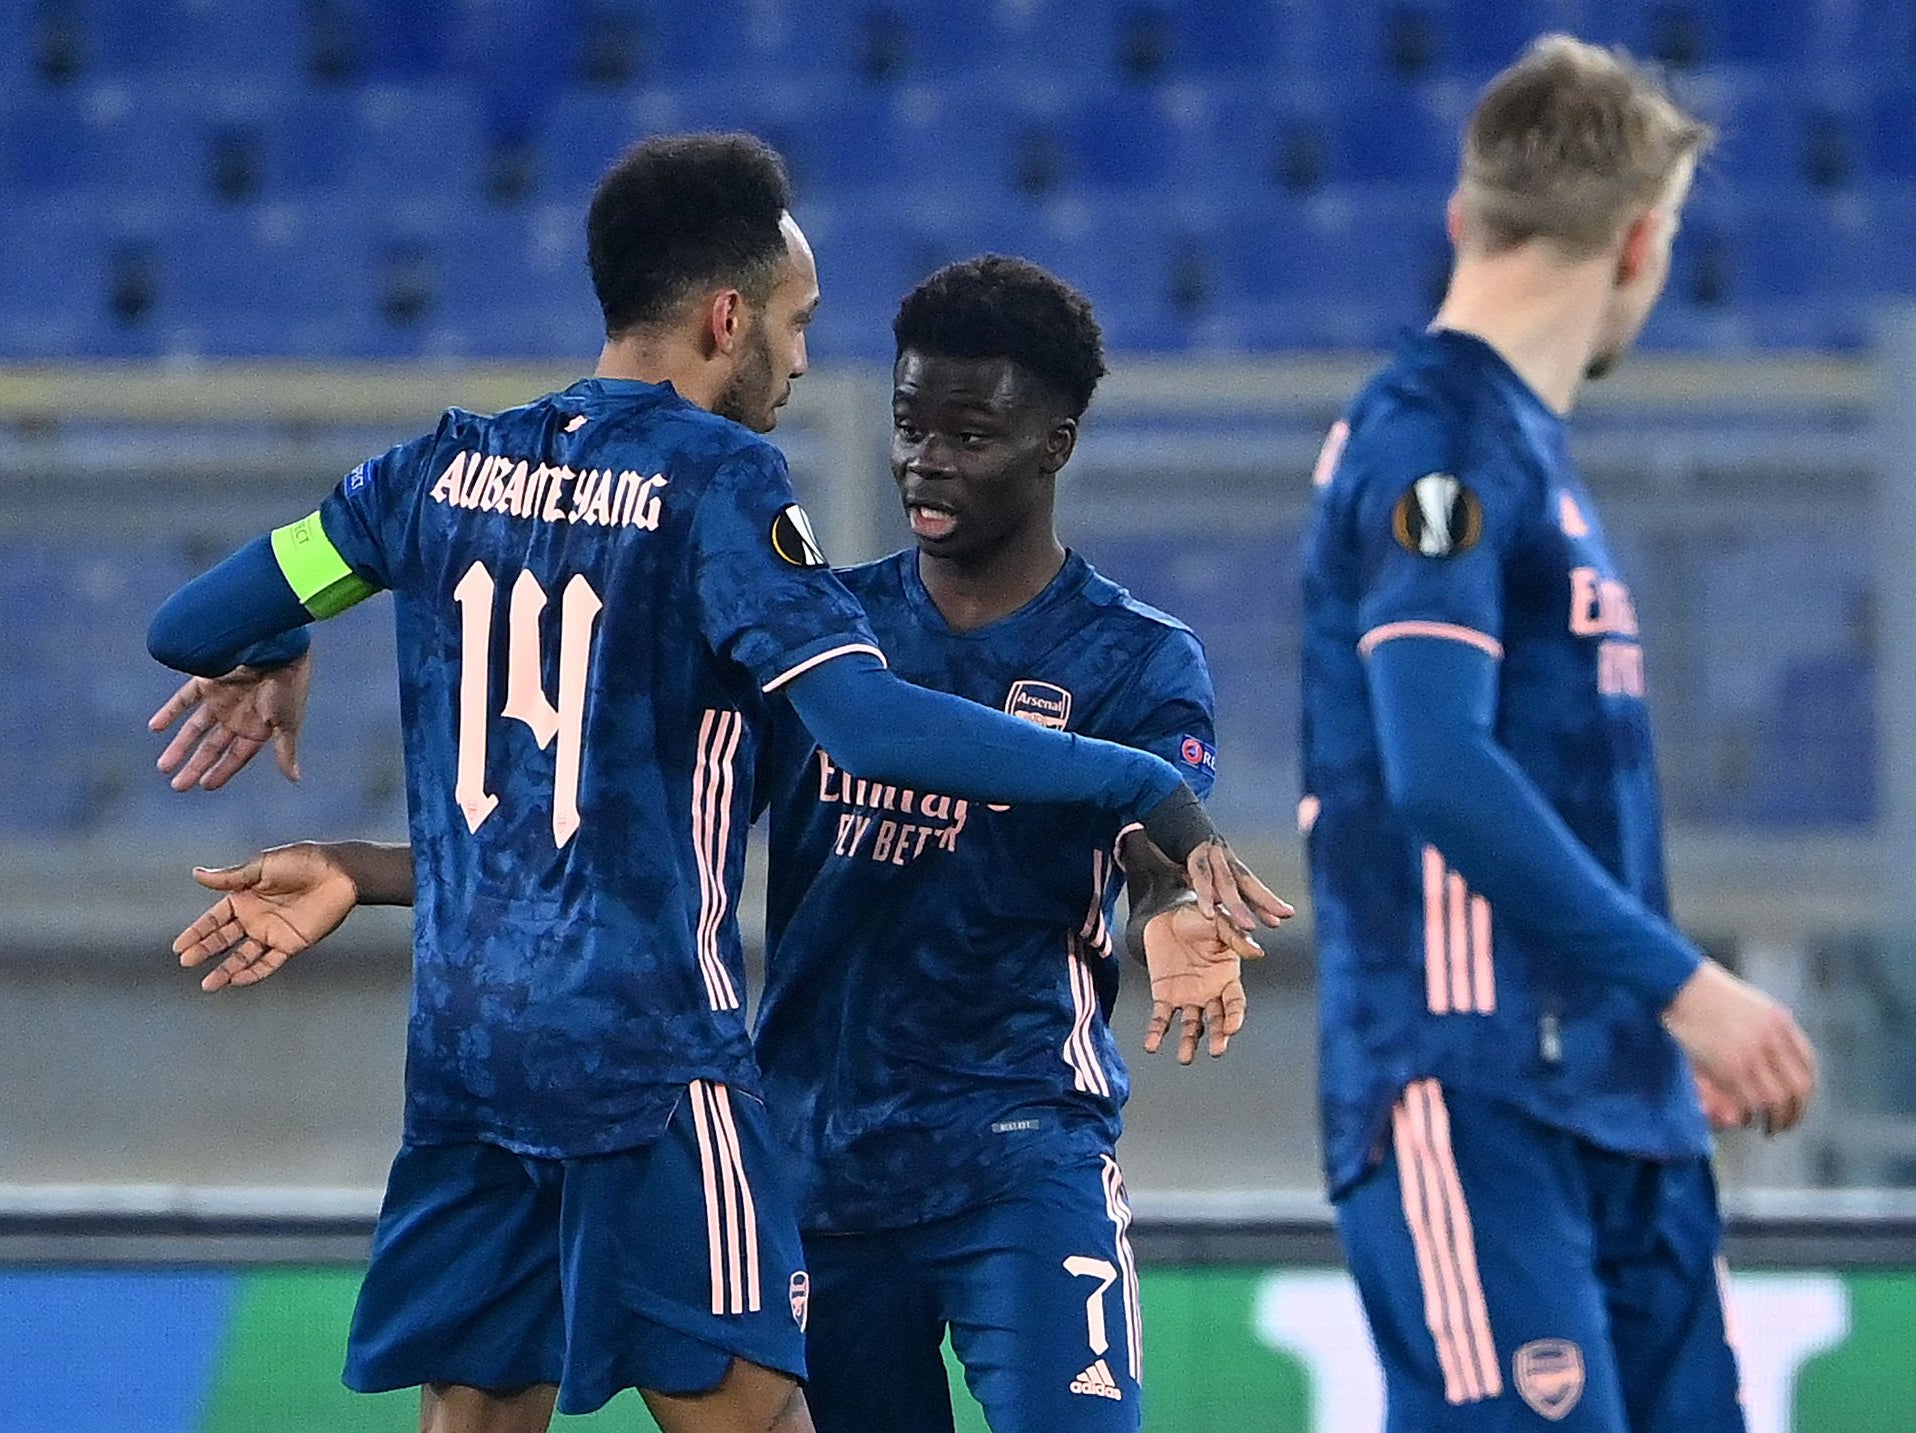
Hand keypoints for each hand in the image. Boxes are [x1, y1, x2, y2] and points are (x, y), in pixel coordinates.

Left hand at [149, 652, 312, 790]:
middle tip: (177, 786)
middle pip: (212, 746)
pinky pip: (183, 699)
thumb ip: (285, 751)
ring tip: (163, 766)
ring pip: (195, 728)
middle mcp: (238, 716)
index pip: (236, 756)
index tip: (205, 786)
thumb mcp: (287, 723)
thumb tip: (295, 779)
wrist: (276, 647)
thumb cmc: (288, 686)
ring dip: (179, 746)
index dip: (221, 771)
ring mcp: (222, 699)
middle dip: (196, 766)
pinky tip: (154, 727)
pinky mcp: (207, 682)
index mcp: (258, 727)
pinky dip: (169, 712)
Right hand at [174, 843, 357, 990]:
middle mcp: (255, 916)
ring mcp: (272, 932)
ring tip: (208, 985)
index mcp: (245, 896)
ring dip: (226, 970)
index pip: (214, 918)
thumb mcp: (263, 866)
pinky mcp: (291, 943)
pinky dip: (253, 973)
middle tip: (186, 961)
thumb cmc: (302, 862)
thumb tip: (196, 874)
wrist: (340, 873)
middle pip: (224, 938)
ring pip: (243, 956)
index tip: (179, 946)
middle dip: (205, 950)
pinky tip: (237, 980)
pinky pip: (269, 962)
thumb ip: (231, 877)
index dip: (197, 932)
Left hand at [1141, 901, 1265, 1062]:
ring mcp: (1187, 997)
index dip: (1235, 1017)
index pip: (1235, 1003)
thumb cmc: (1198, 917)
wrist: (1166, 914)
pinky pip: (1161, 1019)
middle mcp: (1209, 993)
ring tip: (1185, 1057)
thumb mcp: (1219, 923)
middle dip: (1217, 1036)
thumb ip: (1236, 938)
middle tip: (1217, 1050)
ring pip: (1191, 1026)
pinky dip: (1156, 1033)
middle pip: (1216, 1020)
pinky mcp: (1164, 996)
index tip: (1232, 1028)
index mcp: (1226, 978)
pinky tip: (1152, 1045)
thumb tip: (1258, 953)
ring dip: (1188, 1042)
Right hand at [1184, 837, 1293, 936]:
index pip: (1248, 883)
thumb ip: (1205, 880)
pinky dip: (1205, 895)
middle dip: (1265, 901)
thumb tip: (1215, 900)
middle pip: (1246, 882)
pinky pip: (1200, 877)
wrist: (1165, 805)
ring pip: (1226, 883)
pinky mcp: (1192, 852)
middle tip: (1280, 920)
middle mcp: (1222, 856)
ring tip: (1248, 927)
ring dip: (1237, 906)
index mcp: (1225, 860)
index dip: (1264, 901)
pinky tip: (1208, 913)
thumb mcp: (1195, 861)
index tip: (1282, 917)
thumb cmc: (1178, 838)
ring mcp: (1209, 852)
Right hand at [1663, 960, 1817, 1133]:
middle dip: (1795, 1112)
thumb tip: (1773, 1055)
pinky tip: (1745, 1119)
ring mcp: (1752, 1053)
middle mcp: (1772, 1039)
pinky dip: (1750, 1115)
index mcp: (1780, 1021)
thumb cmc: (1703, 991)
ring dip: (1775, 1120)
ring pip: (1776, 1099)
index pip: (1807, 1064)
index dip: (1805, 1089)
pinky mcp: (1730, 1066)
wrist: (1677, 982)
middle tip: (1786, 1124)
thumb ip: (1764, 1027)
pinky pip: (1749, 1100)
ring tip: (1769, 1129)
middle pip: (1797, 1087)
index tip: (1797, 1101)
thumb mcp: (1747, 1003)